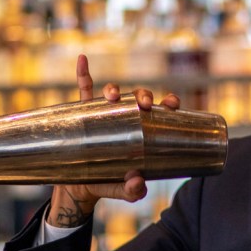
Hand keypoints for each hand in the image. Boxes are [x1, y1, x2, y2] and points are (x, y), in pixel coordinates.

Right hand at [46, 54, 180, 227]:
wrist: (78, 188)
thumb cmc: (108, 184)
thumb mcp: (122, 192)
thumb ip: (132, 191)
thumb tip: (137, 182)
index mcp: (142, 130)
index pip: (160, 111)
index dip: (168, 102)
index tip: (172, 103)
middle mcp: (125, 117)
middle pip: (138, 98)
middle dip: (144, 95)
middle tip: (145, 105)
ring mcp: (103, 114)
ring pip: (111, 93)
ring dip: (114, 89)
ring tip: (113, 95)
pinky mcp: (82, 114)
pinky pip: (82, 90)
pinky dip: (82, 73)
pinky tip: (82, 59)